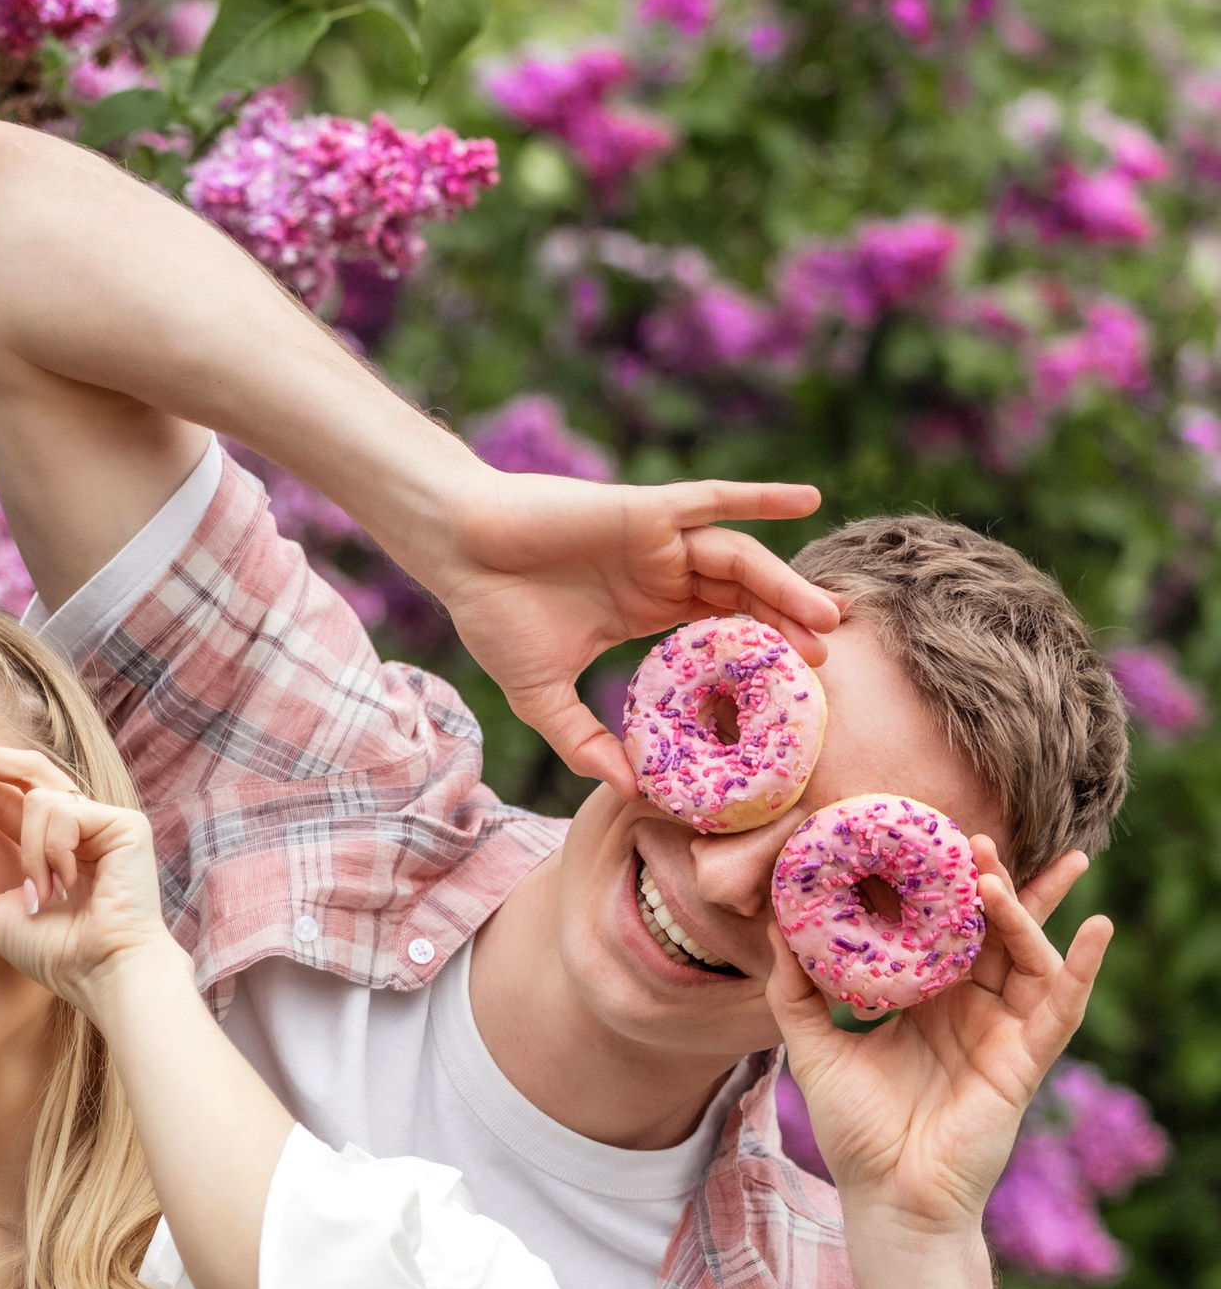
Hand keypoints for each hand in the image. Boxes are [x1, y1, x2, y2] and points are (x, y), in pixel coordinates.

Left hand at [0, 730, 176, 1018]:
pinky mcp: (125, 824)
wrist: (101, 973)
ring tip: (42, 896)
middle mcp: (76, 826)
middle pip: (26, 769)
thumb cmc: (56, 954)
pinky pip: (66, 812)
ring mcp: (102, 822)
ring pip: (40, 797)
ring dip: (31, 851)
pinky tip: (66, 886)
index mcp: (46, 843)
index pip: (4, 793)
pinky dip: (54, 850)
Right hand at [422, 465, 840, 795]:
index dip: (758, 658)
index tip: (793, 694)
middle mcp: (662, 574)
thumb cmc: (493, 614)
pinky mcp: (646, 511)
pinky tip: (807, 499)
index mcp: (646, 610)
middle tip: (828, 662)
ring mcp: (658, 541)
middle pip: (743, 599)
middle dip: (788, 627)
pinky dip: (760, 497)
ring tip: (827, 618)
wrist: (459, 553)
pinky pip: (712, 500)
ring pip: (739, 561)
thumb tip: (626, 791)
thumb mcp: (541, 694)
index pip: (719, 633)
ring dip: (786, 586)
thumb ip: (583, 741)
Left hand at [769, 841, 1110, 1242]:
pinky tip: (1097, 928)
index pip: (945, 928)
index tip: (934, 838)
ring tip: (998, 881)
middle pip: (993, 931)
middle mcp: (970, 1008)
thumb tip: (775, 924)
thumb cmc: (854, 1129)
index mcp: (928, 999)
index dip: (944, 886)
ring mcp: (1003, 1031)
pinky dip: (1083, 967)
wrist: (885, 1196)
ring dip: (1022, 914)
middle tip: (979, 837)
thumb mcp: (814, 1047)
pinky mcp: (1026, 1060)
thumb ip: (796, 989)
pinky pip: (1063, 1006)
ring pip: (1027, 957)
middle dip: (993, 883)